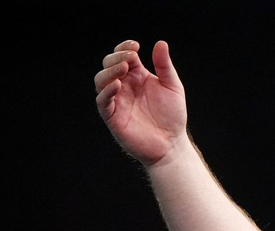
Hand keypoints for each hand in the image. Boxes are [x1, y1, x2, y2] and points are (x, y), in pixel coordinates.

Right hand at [95, 40, 187, 165]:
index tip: (136, 46)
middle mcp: (124, 86)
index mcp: (136, 76)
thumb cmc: (172, 116)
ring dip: (110, 71)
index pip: (123, 56)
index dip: (125, 48)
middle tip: (130, 57)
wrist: (172, 144)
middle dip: (117, 57)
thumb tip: (161, 43)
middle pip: (109, 65)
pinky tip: (118, 85)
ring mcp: (116, 101)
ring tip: (123, 68)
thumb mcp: (172, 87)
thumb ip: (165, 66)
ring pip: (101, 80)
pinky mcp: (112, 116)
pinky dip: (107, 91)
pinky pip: (102, 101)